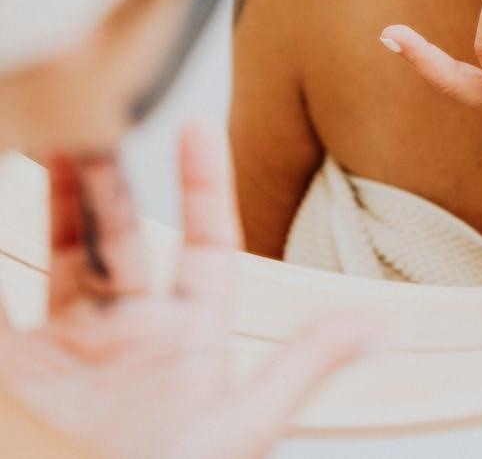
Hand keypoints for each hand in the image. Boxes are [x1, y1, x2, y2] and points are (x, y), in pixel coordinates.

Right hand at [0, 123, 380, 458]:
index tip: (198, 125)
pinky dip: (1, 259)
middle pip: (123, 234)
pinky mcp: (23, 370)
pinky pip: (8, 299)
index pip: (205, 245)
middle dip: (109, 177)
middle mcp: (131, 336)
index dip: (205, 184)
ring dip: (57, 199)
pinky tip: (1, 203)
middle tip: (97, 117)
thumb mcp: (239, 431)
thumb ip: (301, 368)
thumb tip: (381, 326)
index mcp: (190, 341)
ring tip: (47, 139)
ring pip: (66, 252)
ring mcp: (73, 352)